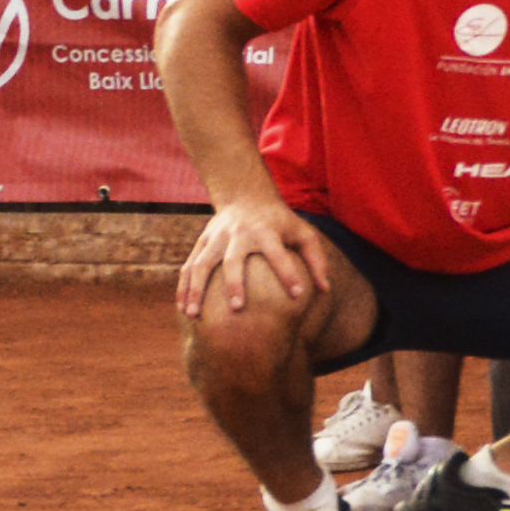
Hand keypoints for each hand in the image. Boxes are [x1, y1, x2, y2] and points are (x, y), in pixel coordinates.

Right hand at [177, 193, 332, 326]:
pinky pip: (188, 266)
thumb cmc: (280, 221)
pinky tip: (183, 309)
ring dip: (196, 289)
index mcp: (266, 231)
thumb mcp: (303, 233)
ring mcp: (216, 238)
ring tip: (194, 315)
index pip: (278, 254)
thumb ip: (316, 260)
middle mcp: (238, 234)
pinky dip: (183, 287)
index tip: (298, 294)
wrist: (245, 195)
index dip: (288, 273)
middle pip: (234, 260)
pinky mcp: (202, 242)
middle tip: (237, 308)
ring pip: (202, 264)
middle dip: (234, 283)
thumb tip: (326, 290)